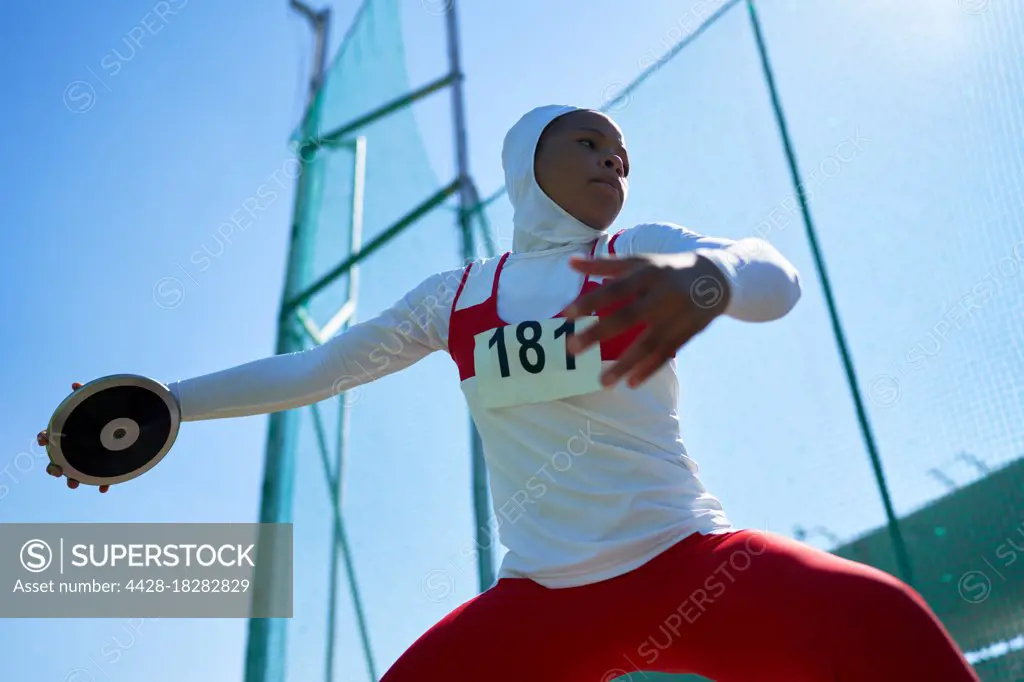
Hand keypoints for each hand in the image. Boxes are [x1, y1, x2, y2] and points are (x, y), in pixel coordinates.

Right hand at [38, 382, 110, 492]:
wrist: (139, 422)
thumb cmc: (113, 411)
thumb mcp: (100, 401)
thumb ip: (86, 393)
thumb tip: (75, 384)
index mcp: (72, 434)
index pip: (51, 437)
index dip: (44, 438)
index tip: (44, 439)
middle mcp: (78, 449)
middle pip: (58, 462)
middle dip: (53, 468)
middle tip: (57, 469)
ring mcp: (91, 460)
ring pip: (75, 475)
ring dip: (72, 480)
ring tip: (73, 483)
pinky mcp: (107, 468)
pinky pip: (102, 480)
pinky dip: (102, 484)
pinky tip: (103, 488)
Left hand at [564, 251, 730, 387]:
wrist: (716, 277)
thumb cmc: (666, 269)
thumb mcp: (640, 261)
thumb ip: (604, 265)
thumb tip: (570, 262)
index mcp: (649, 273)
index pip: (616, 288)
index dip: (592, 300)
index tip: (567, 314)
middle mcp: (663, 294)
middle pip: (628, 316)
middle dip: (599, 333)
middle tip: (572, 348)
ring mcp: (677, 316)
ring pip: (648, 343)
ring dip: (625, 364)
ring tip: (602, 382)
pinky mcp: (688, 332)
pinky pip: (666, 354)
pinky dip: (649, 369)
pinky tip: (630, 383)